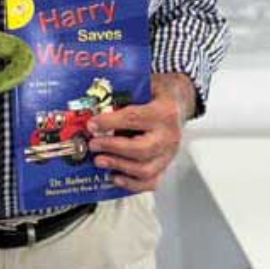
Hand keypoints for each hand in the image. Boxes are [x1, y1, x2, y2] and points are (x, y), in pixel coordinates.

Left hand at [86, 72, 195, 193]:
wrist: (178, 104)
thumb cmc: (158, 94)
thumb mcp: (145, 85)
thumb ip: (125, 92)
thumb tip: (94, 100)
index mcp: (165, 111)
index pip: (134, 119)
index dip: (110, 123)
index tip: (92, 125)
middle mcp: (170, 135)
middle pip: (141, 149)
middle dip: (112, 148)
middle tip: (93, 145)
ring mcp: (169, 154)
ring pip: (145, 170)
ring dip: (118, 166)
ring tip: (100, 160)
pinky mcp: (165, 166)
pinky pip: (150, 182)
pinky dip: (131, 184)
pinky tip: (115, 176)